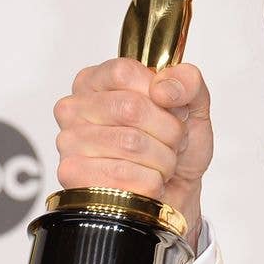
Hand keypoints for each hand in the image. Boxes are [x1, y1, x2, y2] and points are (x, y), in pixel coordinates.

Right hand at [53, 57, 212, 250]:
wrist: (178, 190)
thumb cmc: (177, 144)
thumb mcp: (194, 103)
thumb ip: (187, 81)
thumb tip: (163, 88)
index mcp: (97, 80)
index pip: (124, 72)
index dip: (159, 93)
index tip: (171, 108)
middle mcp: (74, 107)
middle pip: (131, 108)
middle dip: (168, 130)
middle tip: (172, 141)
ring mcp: (69, 142)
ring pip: (131, 144)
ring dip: (163, 159)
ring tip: (160, 161)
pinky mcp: (72, 175)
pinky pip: (124, 175)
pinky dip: (150, 182)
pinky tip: (145, 181)